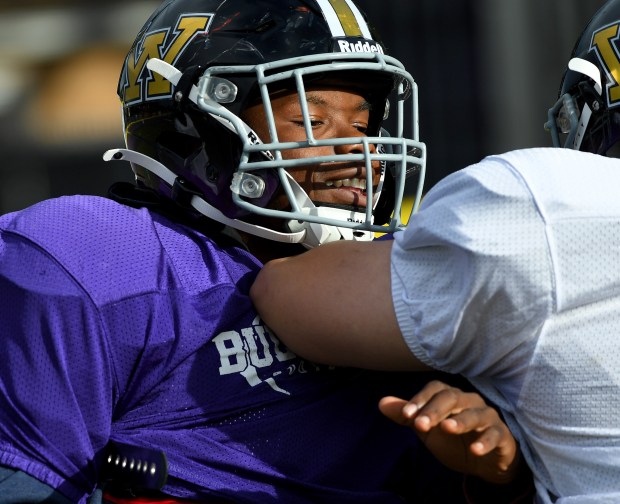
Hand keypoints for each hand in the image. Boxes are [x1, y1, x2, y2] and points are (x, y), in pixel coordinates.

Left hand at [379, 380, 521, 484]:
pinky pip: (496, 434)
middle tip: (420, 425)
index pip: (435, 389)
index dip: (420, 399)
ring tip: (447, 429)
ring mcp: (488, 416)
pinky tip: (475, 450)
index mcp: (450, 396)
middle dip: (435, 410)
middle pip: (452, 397)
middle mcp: (469, 401)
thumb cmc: (452, 439)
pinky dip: (486, 441)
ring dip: (461, 421)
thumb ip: (406, 416)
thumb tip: (381, 403)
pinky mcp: (502, 435)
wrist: (483, 462)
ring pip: (476, 413)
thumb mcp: (427, 430)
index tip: (405, 415)